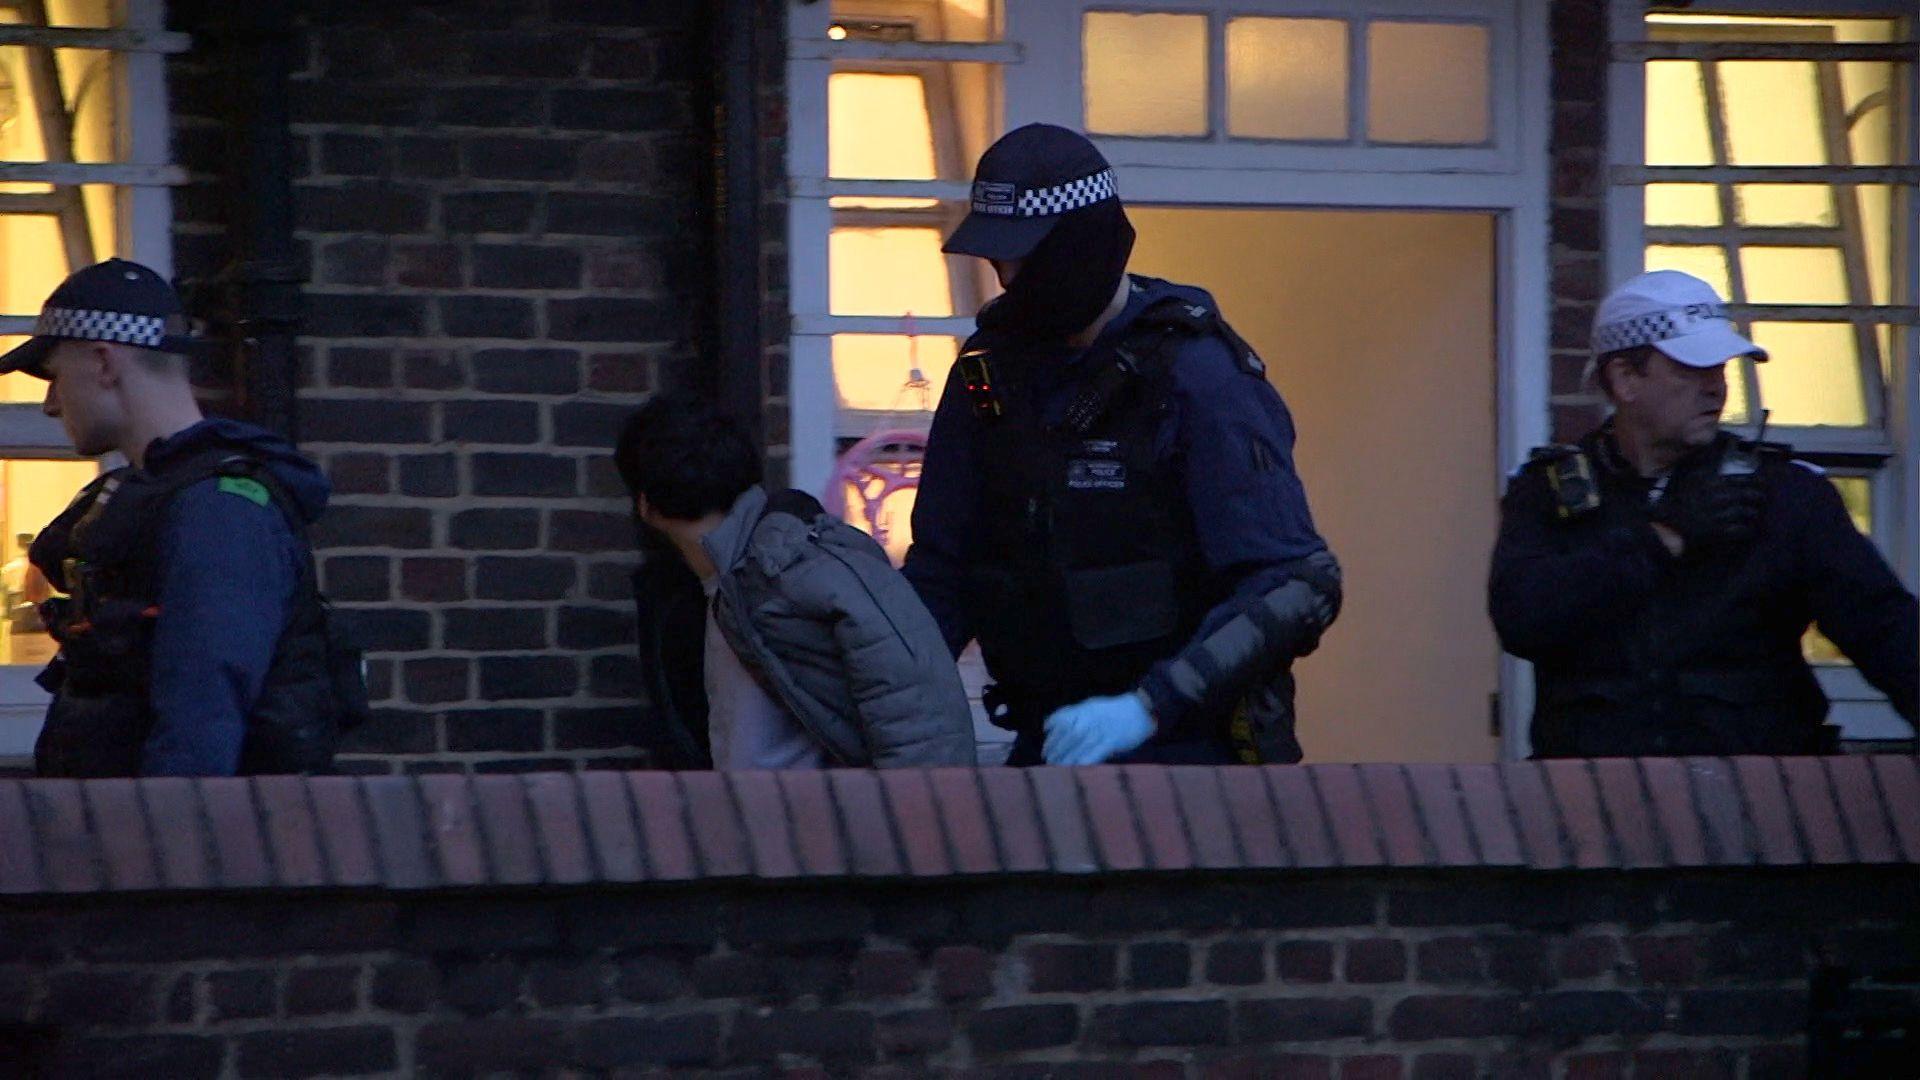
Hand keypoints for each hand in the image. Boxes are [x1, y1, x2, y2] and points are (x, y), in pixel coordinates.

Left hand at [1042, 692, 1156, 765]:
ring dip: (1064, 759)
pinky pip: (1092, 754)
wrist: (1140, 710)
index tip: (1046, 744)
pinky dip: (1082, 762)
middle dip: (1055, 749)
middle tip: (1048, 759)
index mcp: (1083, 709)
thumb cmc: (1115, 709)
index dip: (1051, 734)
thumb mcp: (1092, 705)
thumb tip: (1054, 725)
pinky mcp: (1110, 742)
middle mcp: (1088, 719)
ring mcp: (1099, 731)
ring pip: (1076, 747)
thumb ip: (1075, 713)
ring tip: (1055, 767)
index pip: (1060, 721)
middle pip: (1066, 737)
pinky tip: (1074, 769)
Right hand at [1650, 471, 1763, 552]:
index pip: (1745, 479)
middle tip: (1760, 498)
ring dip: (1753, 512)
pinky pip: (1742, 530)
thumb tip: (1722, 445)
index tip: (1762, 481)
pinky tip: (1746, 527)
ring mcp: (1722, 515)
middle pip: (1751, 495)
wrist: (1668, 523)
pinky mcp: (1721, 531)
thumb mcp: (1691, 476)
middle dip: (1758, 496)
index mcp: (1715, 482)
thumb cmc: (1679, 498)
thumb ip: (1706, 462)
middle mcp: (1722, 497)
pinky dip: (1746, 529)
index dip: (1757, 480)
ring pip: (1749, 512)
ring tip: (1753, 512)